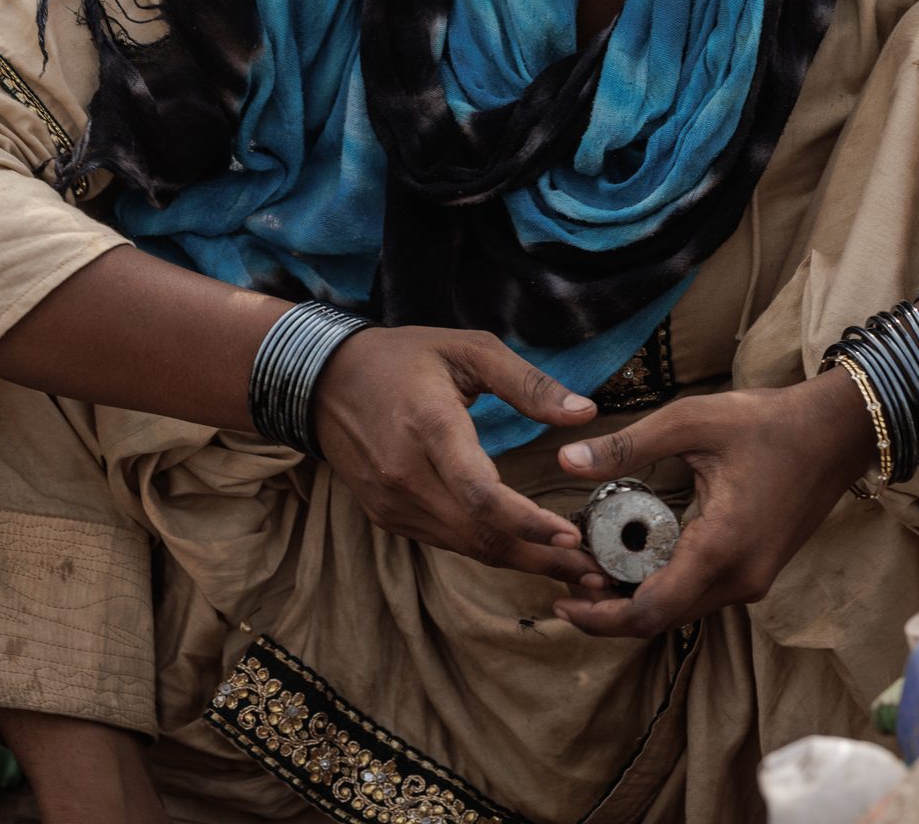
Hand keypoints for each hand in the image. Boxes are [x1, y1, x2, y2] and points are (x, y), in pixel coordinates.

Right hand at [312, 327, 607, 589]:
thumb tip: (585, 413)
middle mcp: (406, 474)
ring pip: (465, 546)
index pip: (480, 494)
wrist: (323, 380)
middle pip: (480, 534)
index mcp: (429, 427)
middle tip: (595, 568)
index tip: (571, 537)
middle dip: (540, 557)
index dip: (528, 523)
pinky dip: (487, 549)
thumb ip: (529, 383)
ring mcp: (392, 501)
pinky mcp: (387, 515)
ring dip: (520, 561)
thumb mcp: (469, 349)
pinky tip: (523, 550)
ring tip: (572, 567)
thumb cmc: (404, 358)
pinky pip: (446, 541)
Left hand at [551, 374, 872, 637]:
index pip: (652, 611)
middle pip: (662, 619)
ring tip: (590, 572)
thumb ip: (627, 446)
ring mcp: (753, 580)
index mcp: (722, 547)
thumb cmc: (767, 422)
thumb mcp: (691, 422)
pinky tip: (633, 563)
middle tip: (565, 585)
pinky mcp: (756, 571)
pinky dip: (662, 588)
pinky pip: (700, 594)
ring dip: (635, 601)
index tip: (561, 601)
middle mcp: (740, 577)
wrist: (836, 432)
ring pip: (681, 610)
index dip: (601, 617)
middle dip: (609, 611)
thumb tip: (566, 460)